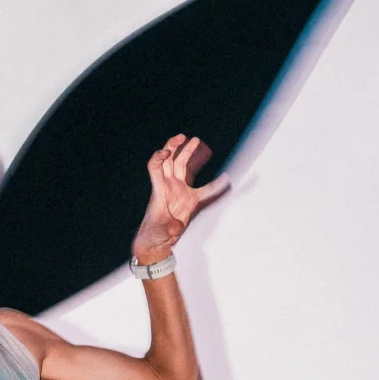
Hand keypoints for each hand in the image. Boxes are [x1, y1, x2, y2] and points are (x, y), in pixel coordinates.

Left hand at [132, 135, 228, 263]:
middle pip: (168, 160)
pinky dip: (215, 185)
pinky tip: (226, 180)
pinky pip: (205, 190)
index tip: (166, 152)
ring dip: (187, 152)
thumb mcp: (159, 232)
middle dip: (174, 146)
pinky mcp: (189, 200)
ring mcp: (178, 191)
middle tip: (183, 137)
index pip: (155, 167)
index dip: (159, 157)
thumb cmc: (153, 235)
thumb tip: (176, 228)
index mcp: (159, 190)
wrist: (156, 242)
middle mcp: (168, 186)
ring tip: (195, 140)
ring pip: (181, 166)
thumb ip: (169, 229)